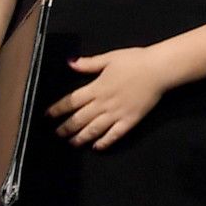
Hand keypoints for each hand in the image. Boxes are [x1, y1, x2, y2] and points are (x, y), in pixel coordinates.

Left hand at [48, 46, 171, 149]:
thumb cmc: (134, 60)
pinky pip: (114, 135)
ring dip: (81, 138)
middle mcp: (103, 103)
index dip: (58, 109)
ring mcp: (116, 114)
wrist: (158, 69)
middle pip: (79, 119)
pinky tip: (97, 147)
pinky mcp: (129, 121)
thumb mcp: (109, 58)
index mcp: (97, 87)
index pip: (71, 101)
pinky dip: (104, 142)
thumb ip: (89, 63)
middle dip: (66, 128)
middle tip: (57, 134)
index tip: (47, 115)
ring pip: (94, 130)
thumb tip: (70, 63)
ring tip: (72, 143)